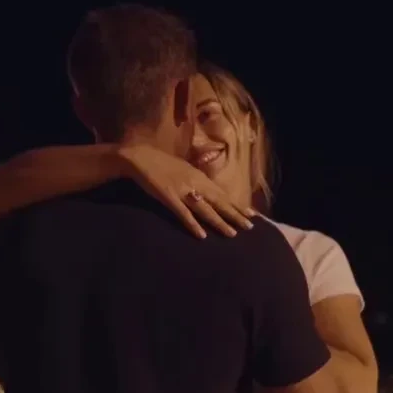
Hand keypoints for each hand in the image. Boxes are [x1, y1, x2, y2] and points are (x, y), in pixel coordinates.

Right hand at [117, 144, 254, 238]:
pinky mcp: (168, 197)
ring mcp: (182, 191)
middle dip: (235, 215)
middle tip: (250, 227)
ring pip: (205, 209)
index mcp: (200, 177)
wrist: (140, 157)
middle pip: (219, 202)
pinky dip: (192, 224)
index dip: (237, 204)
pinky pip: (182, 213)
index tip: (251, 213)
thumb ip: (198, 181)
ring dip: (219, 222)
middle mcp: (195, 183)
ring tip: (232, 234)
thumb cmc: (162, 163)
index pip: (223, 193)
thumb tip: (210, 192)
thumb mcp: (185, 170)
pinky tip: (201, 235)